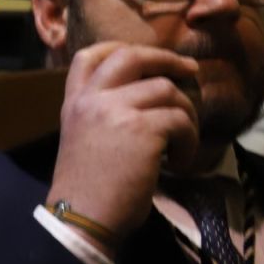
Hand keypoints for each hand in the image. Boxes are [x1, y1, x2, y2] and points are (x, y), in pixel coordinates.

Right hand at [46, 41, 200, 252]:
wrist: (82, 216)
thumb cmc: (85, 188)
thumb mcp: (82, 138)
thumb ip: (102, 113)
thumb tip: (147, 99)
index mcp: (73, 102)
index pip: (87, 56)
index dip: (119, 47)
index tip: (145, 57)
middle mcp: (91, 100)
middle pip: (132, 56)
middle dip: (167, 59)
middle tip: (189, 71)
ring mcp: (115, 110)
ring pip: (167, 90)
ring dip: (185, 116)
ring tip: (181, 144)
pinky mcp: (142, 129)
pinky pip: (180, 121)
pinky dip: (189, 143)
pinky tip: (178, 163)